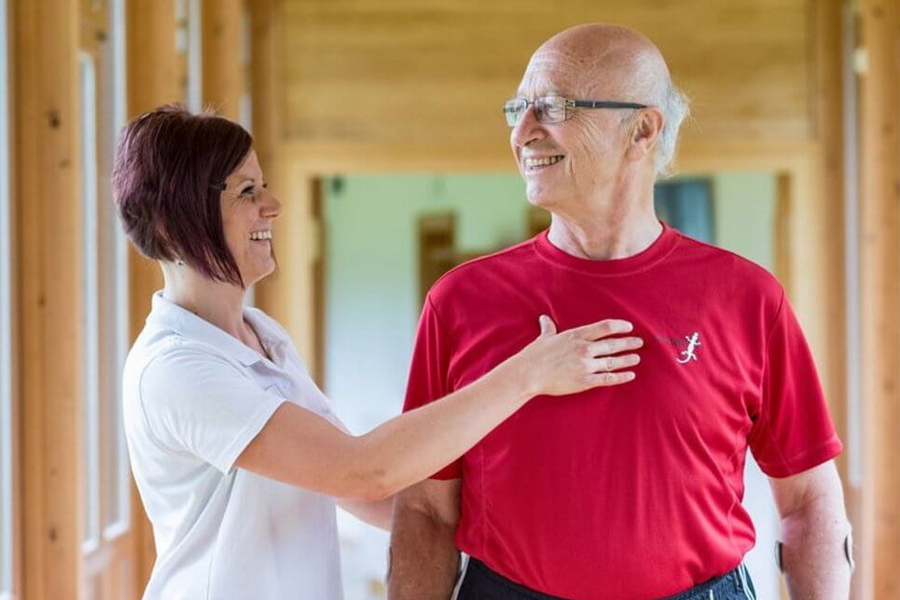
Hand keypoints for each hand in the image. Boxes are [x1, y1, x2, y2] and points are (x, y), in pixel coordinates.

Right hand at [514, 315, 641, 396]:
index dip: (619, 326)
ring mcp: (586, 365)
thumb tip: (544, 318)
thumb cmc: (534, 355)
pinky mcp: (584, 381)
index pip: (604, 327)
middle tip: (639, 342)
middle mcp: (584, 349)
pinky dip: (621, 377)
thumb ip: (548, 328)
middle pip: (613, 344)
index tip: (628, 327)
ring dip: (627, 360)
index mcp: (576, 336)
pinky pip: (607, 378)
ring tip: (636, 358)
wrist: (528, 374)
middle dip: (628, 343)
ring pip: (613, 361)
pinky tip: (630, 375)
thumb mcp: (544, 338)